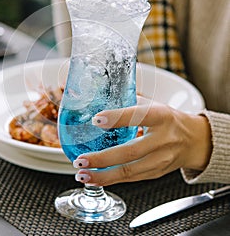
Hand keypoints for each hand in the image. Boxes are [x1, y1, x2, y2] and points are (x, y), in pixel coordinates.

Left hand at [73, 97, 211, 185]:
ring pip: (130, 171)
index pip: (138, 116)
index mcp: (161, 116)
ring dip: (103, 175)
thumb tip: (100, 96)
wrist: (194, 140)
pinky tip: (95, 179)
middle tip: (81, 159)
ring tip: (82, 174)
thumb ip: (129, 102)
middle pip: (130, 151)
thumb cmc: (169, 120)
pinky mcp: (156, 173)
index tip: (96, 120)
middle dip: (102, 158)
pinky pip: (131, 179)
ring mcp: (160, 159)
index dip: (116, 118)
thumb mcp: (154, 105)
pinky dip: (111, 180)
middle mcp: (162, 139)